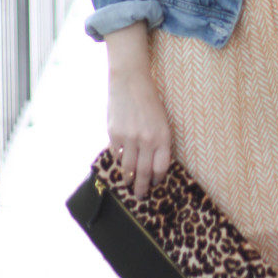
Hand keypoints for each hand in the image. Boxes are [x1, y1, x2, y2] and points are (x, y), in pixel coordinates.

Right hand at [107, 53, 172, 198]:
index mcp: (163, 136)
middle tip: (140, 196)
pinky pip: (116, 155)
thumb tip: (152, 164)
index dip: (157, 179)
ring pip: (128, 168)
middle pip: (144, 173)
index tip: (155, 184)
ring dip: (128, 178)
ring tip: (128, 183)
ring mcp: (129, 138)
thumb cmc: (149, 100)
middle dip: (142, 188)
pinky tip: (120, 162)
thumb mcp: (161, 120)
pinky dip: (118, 160)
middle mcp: (147, 140)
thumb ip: (157, 141)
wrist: (130, 81)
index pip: (161, 167)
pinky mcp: (114, 134)